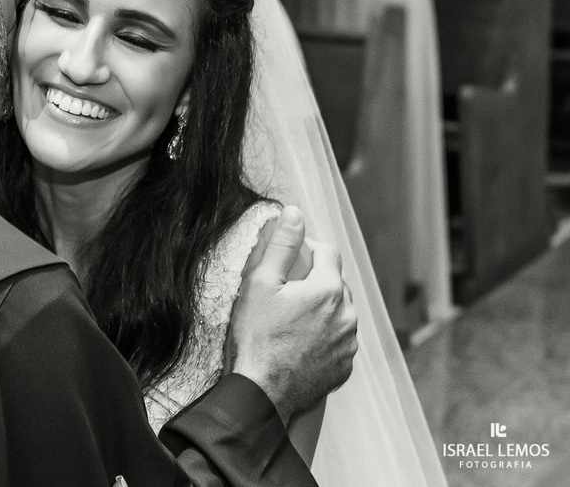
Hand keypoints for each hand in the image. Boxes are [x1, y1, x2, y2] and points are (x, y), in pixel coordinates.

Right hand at [228, 207, 357, 420]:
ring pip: (339, 312)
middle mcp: (346, 315)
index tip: (290, 257)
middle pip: (335, 282)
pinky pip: (339, 340)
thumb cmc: (256, 337)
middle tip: (285, 289)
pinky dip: (324, 335)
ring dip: (321, 308)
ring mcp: (348, 344)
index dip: (308, 248)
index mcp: (328, 290)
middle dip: (314, 279)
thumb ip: (282, 245)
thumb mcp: (261, 283)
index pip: (327, 252)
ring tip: (291, 317)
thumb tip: (295, 213)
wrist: (261, 390)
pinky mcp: (344, 366)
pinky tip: (299, 340)